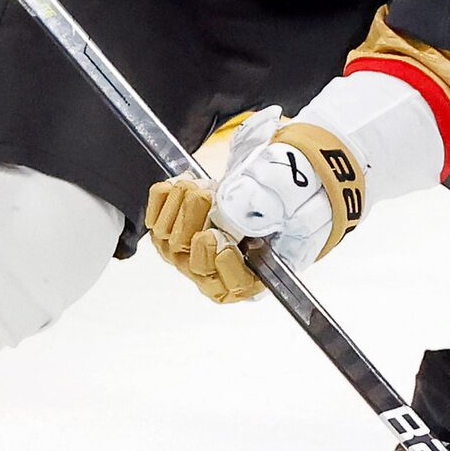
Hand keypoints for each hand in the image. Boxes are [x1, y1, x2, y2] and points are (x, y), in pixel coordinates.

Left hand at [144, 112, 363, 302]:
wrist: (281, 163)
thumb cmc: (294, 185)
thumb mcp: (290, 194)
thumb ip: (263, 207)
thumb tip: (230, 216)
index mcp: (262, 270)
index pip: (234, 287)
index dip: (223, 266)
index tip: (219, 238)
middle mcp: (226, 267)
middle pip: (194, 263)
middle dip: (196, 224)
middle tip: (209, 194)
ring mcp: (197, 249)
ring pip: (169, 241)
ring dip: (181, 206)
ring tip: (203, 185)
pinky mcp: (177, 227)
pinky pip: (155, 220)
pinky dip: (164, 198)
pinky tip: (182, 185)